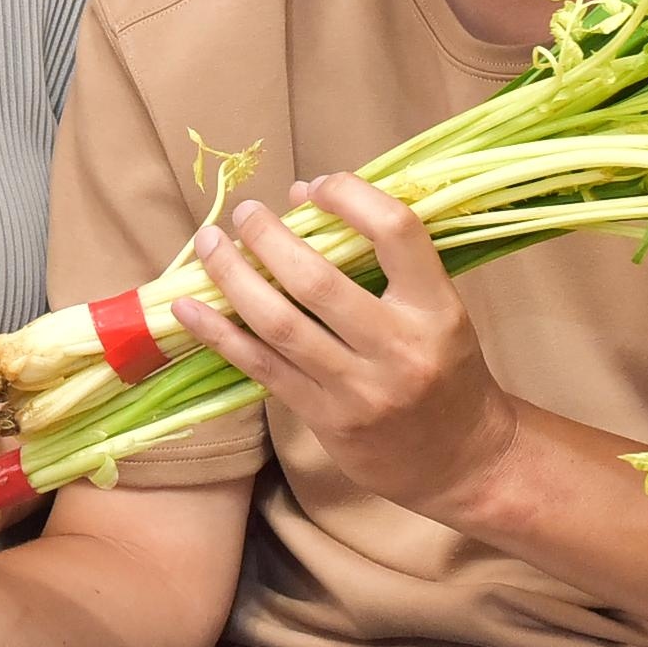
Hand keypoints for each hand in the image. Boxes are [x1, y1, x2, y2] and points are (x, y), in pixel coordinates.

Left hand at [174, 175, 521, 518]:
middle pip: (317, 281)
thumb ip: (380, 259)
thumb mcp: (436, 310)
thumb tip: (297, 198)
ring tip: (209, 245)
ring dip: (233, 278)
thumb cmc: (444, 369)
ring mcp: (359, 388)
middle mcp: (399, 348)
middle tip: (244, 213)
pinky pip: (261, 367)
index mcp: (436, 309)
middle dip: (268, 238)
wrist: (461, 459)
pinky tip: (187, 308)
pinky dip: (219, 333)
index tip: (317, 187)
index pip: (396, 232)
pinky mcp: (326, 418)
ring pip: (280, 324)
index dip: (350, 196)